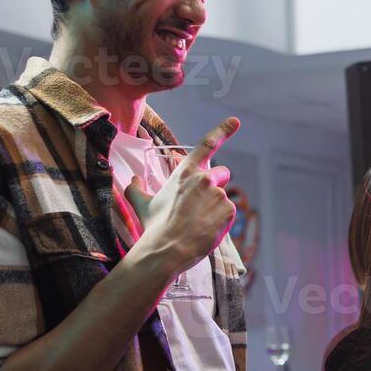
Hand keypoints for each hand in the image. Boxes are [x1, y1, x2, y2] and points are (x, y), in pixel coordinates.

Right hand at [124, 118, 239, 278]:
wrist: (167, 249)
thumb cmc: (154, 226)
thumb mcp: (141, 203)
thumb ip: (136, 187)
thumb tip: (135, 179)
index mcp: (186, 172)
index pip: (207, 145)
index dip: (223, 130)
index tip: (235, 121)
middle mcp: (204, 179)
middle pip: (223, 173)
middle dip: (217, 183)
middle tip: (203, 202)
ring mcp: (218, 194)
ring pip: (223, 197)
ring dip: (215, 206)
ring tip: (198, 222)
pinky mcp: (228, 210)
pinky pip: (229, 212)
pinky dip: (221, 220)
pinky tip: (206, 229)